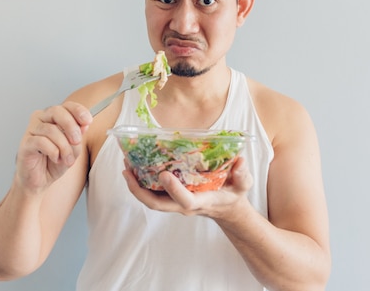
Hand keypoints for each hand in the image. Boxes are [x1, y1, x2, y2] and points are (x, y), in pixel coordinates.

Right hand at [15, 101, 91, 192]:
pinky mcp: (25, 143)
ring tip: (67, 160)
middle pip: (57, 111)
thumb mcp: (73, 149)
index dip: (78, 111)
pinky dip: (53, 151)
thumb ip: (78, 136)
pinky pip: (42, 142)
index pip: (67, 106)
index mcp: (53, 117)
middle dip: (71, 127)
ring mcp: (31, 130)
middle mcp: (41, 119)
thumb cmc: (55, 163)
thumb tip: (84, 125)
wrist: (40, 181)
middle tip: (76, 141)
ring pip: (51, 130)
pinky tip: (55, 158)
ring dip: (64, 147)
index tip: (88, 121)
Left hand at [122, 156, 252, 217]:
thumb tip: (240, 161)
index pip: (185, 200)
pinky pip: (151, 194)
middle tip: (128, 170)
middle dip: (139, 190)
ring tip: (126, 165)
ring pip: (150, 199)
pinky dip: (140, 182)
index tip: (163, 174)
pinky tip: (133, 167)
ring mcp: (175, 203)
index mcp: (202, 202)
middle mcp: (184, 205)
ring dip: (135, 185)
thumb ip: (243, 174)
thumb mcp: (243, 185)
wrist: (227, 209)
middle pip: (157, 204)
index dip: (173, 189)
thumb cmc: (233, 195)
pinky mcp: (170, 198)